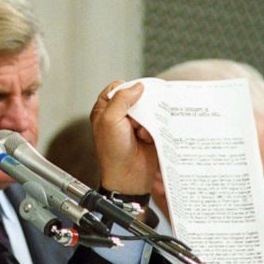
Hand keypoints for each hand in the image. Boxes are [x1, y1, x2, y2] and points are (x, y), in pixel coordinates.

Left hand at [90, 80, 158, 195]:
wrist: (129, 177)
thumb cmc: (113, 152)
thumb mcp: (110, 120)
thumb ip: (121, 99)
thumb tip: (137, 86)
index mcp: (105, 110)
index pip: (117, 89)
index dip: (126, 89)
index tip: (132, 96)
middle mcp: (120, 116)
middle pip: (136, 97)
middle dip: (141, 105)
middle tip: (138, 115)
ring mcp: (135, 125)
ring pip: (149, 109)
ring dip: (148, 119)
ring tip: (141, 132)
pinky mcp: (149, 133)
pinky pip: (158, 122)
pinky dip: (155, 128)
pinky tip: (148, 139)